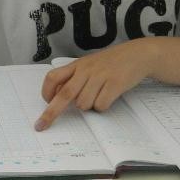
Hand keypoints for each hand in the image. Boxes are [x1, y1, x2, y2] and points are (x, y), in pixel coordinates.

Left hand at [35, 41, 152, 130]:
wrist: (137, 54)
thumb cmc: (111, 63)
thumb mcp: (88, 65)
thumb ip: (74, 78)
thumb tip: (57, 96)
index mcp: (77, 65)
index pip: (53, 77)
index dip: (46, 92)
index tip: (46, 103)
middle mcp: (86, 70)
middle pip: (64, 94)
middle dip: (51, 113)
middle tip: (42, 125)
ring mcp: (100, 76)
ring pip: (83, 104)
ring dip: (89, 106)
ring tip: (98, 96)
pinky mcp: (114, 83)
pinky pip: (101, 105)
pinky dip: (102, 107)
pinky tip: (109, 97)